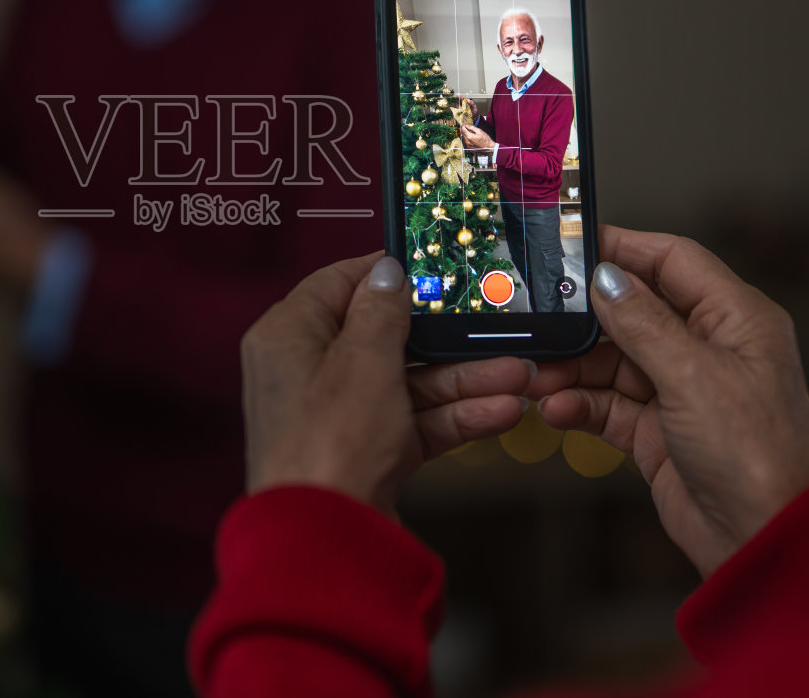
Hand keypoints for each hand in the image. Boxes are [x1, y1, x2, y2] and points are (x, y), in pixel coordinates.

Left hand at [242, 251, 532, 513]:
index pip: (336, 285)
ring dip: (463, 379)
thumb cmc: (329, 441)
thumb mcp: (363, 359)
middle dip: (445, 338)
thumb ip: (381, 312)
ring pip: (407, 384)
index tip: (433, 266)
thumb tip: (388, 273)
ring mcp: (338, 416)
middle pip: (383, 338)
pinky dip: (454, 417)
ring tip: (520, 375)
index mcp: (287, 336)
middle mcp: (308, 372)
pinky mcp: (364, 454)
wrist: (324, 542)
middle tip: (495, 328)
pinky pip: (413, 424)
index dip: (386, 273)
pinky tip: (501, 412)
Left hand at [459, 124, 493, 149]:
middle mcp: (467, 142)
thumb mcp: (479, 131)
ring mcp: (468, 145)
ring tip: (471, 133)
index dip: (463, 126)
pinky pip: (466, 142)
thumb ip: (472, 128)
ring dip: (466, 134)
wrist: (488, 147)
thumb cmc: (485, 139)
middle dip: (464, 130)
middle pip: (462, 134)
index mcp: (469, 137)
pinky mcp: (469, 148)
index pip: (463, 130)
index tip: (464, 124)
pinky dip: (468, 139)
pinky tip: (472, 138)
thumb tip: (466, 126)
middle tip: (467, 127)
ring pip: (464, 138)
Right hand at [530, 226, 808, 576]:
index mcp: (736, 319)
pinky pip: (609, 404)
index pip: (673, 261)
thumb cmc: (756, 455)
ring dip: (573, 367)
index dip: (623, 249)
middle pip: (634, 310)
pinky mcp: (658, 430)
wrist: (764, 542)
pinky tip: (556, 409)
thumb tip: (606, 277)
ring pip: (613, 360)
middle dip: (584, 317)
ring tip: (536, 375)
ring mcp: (682, 390)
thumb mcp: (694, 377)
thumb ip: (644, 323)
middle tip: (537, 317)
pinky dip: (581, 404)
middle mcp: (708, 348)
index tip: (570, 246)